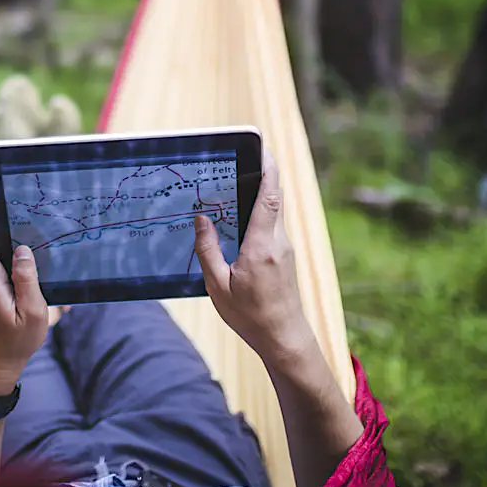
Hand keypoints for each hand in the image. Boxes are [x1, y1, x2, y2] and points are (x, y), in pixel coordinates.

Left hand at [0, 220, 47, 396]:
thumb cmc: (15, 342)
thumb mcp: (33, 313)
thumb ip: (27, 279)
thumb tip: (23, 249)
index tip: (9, 220)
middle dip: (3, 239)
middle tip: (29, 241)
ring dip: (4, 256)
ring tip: (29, 264)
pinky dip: (1, 269)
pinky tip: (20, 280)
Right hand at [194, 152, 315, 366]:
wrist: (284, 339)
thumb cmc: (250, 316)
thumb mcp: (217, 286)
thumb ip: (207, 250)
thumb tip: (202, 219)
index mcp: (261, 246)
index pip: (269, 197)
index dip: (268, 169)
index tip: (263, 148)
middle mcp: (278, 242)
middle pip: (274, 198)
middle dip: (261, 175)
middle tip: (239, 160)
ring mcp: (284, 249)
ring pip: (273, 212)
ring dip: (257, 196)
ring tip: (231, 188)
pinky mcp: (284, 256)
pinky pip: (271, 226)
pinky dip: (258, 215)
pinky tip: (238, 221)